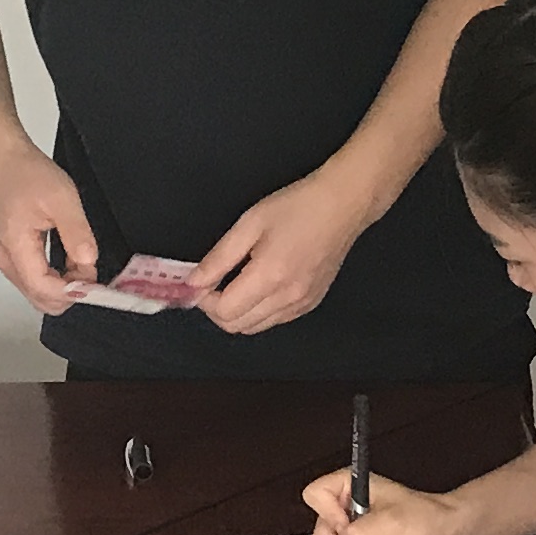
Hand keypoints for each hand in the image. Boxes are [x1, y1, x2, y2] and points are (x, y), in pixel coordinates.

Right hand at [0, 145, 99, 313]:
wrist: (2, 161)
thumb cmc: (26, 174)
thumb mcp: (62, 198)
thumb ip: (76, 233)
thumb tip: (88, 263)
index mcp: (16, 247)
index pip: (43, 289)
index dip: (71, 291)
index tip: (94, 281)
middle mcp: (7, 261)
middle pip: (39, 299)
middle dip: (68, 293)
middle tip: (91, 272)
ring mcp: (7, 260)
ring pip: (37, 293)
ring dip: (63, 286)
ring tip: (82, 262)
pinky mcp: (12, 255)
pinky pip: (35, 280)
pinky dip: (55, 279)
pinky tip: (70, 262)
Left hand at [198, 166, 383, 333]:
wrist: (342, 205)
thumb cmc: (296, 206)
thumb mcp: (249, 223)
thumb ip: (218, 258)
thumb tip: (193, 283)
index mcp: (270, 276)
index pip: (224, 312)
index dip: (204, 300)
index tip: (199, 281)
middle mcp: (287, 298)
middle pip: (237, 327)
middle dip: (216, 309)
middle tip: (213, 283)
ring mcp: (301, 305)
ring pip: (255, 328)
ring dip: (237, 313)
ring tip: (235, 283)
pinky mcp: (310, 304)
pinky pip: (274, 321)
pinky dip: (257, 312)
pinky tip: (258, 287)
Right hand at [303, 469, 472, 534]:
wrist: (444, 532)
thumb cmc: (424, 516)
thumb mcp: (390, 522)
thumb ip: (359, 534)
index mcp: (351, 486)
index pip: (316, 495)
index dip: (327, 513)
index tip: (348, 523)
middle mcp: (347, 506)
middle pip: (321, 528)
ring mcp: (354, 528)